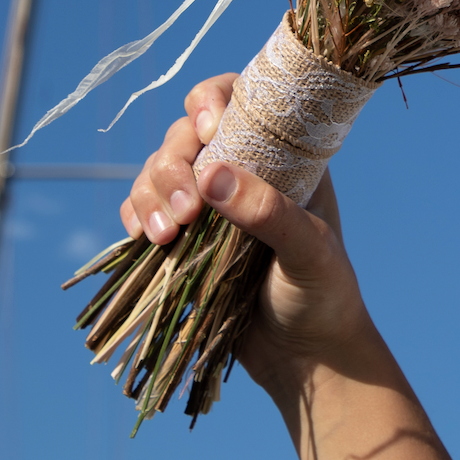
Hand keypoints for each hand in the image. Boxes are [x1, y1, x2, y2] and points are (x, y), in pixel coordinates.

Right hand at [120, 73, 370, 391]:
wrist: (307, 359)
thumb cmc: (324, 296)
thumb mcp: (309, 251)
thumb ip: (269, 212)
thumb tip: (211, 174)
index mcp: (283, 156)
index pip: (240, 100)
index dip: (213, 100)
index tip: (207, 127)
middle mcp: (243, 169)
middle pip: (186, 135)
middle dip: (174, 164)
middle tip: (186, 214)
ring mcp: (210, 204)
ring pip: (160, 170)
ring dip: (151, 193)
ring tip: (164, 236)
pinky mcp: (183, 239)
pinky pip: (144, 209)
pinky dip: (135, 216)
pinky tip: (143, 239)